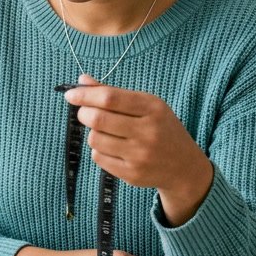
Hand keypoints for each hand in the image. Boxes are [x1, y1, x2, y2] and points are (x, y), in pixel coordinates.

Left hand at [63, 74, 212, 221]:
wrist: (184, 167)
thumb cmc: (161, 129)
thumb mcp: (147, 106)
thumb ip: (114, 93)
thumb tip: (81, 81)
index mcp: (153, 108)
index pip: (110, 98)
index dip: (85, 95)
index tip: (71, 94)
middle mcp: (148, 132)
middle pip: (98, 119)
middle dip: (84, 113)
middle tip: (84, 112)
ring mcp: (139, 156)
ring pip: (95, 139)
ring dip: (92, 132)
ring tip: (104, 131)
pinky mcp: (131, 174)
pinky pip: (98, 157)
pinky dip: (98, 149)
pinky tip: (112, 147)